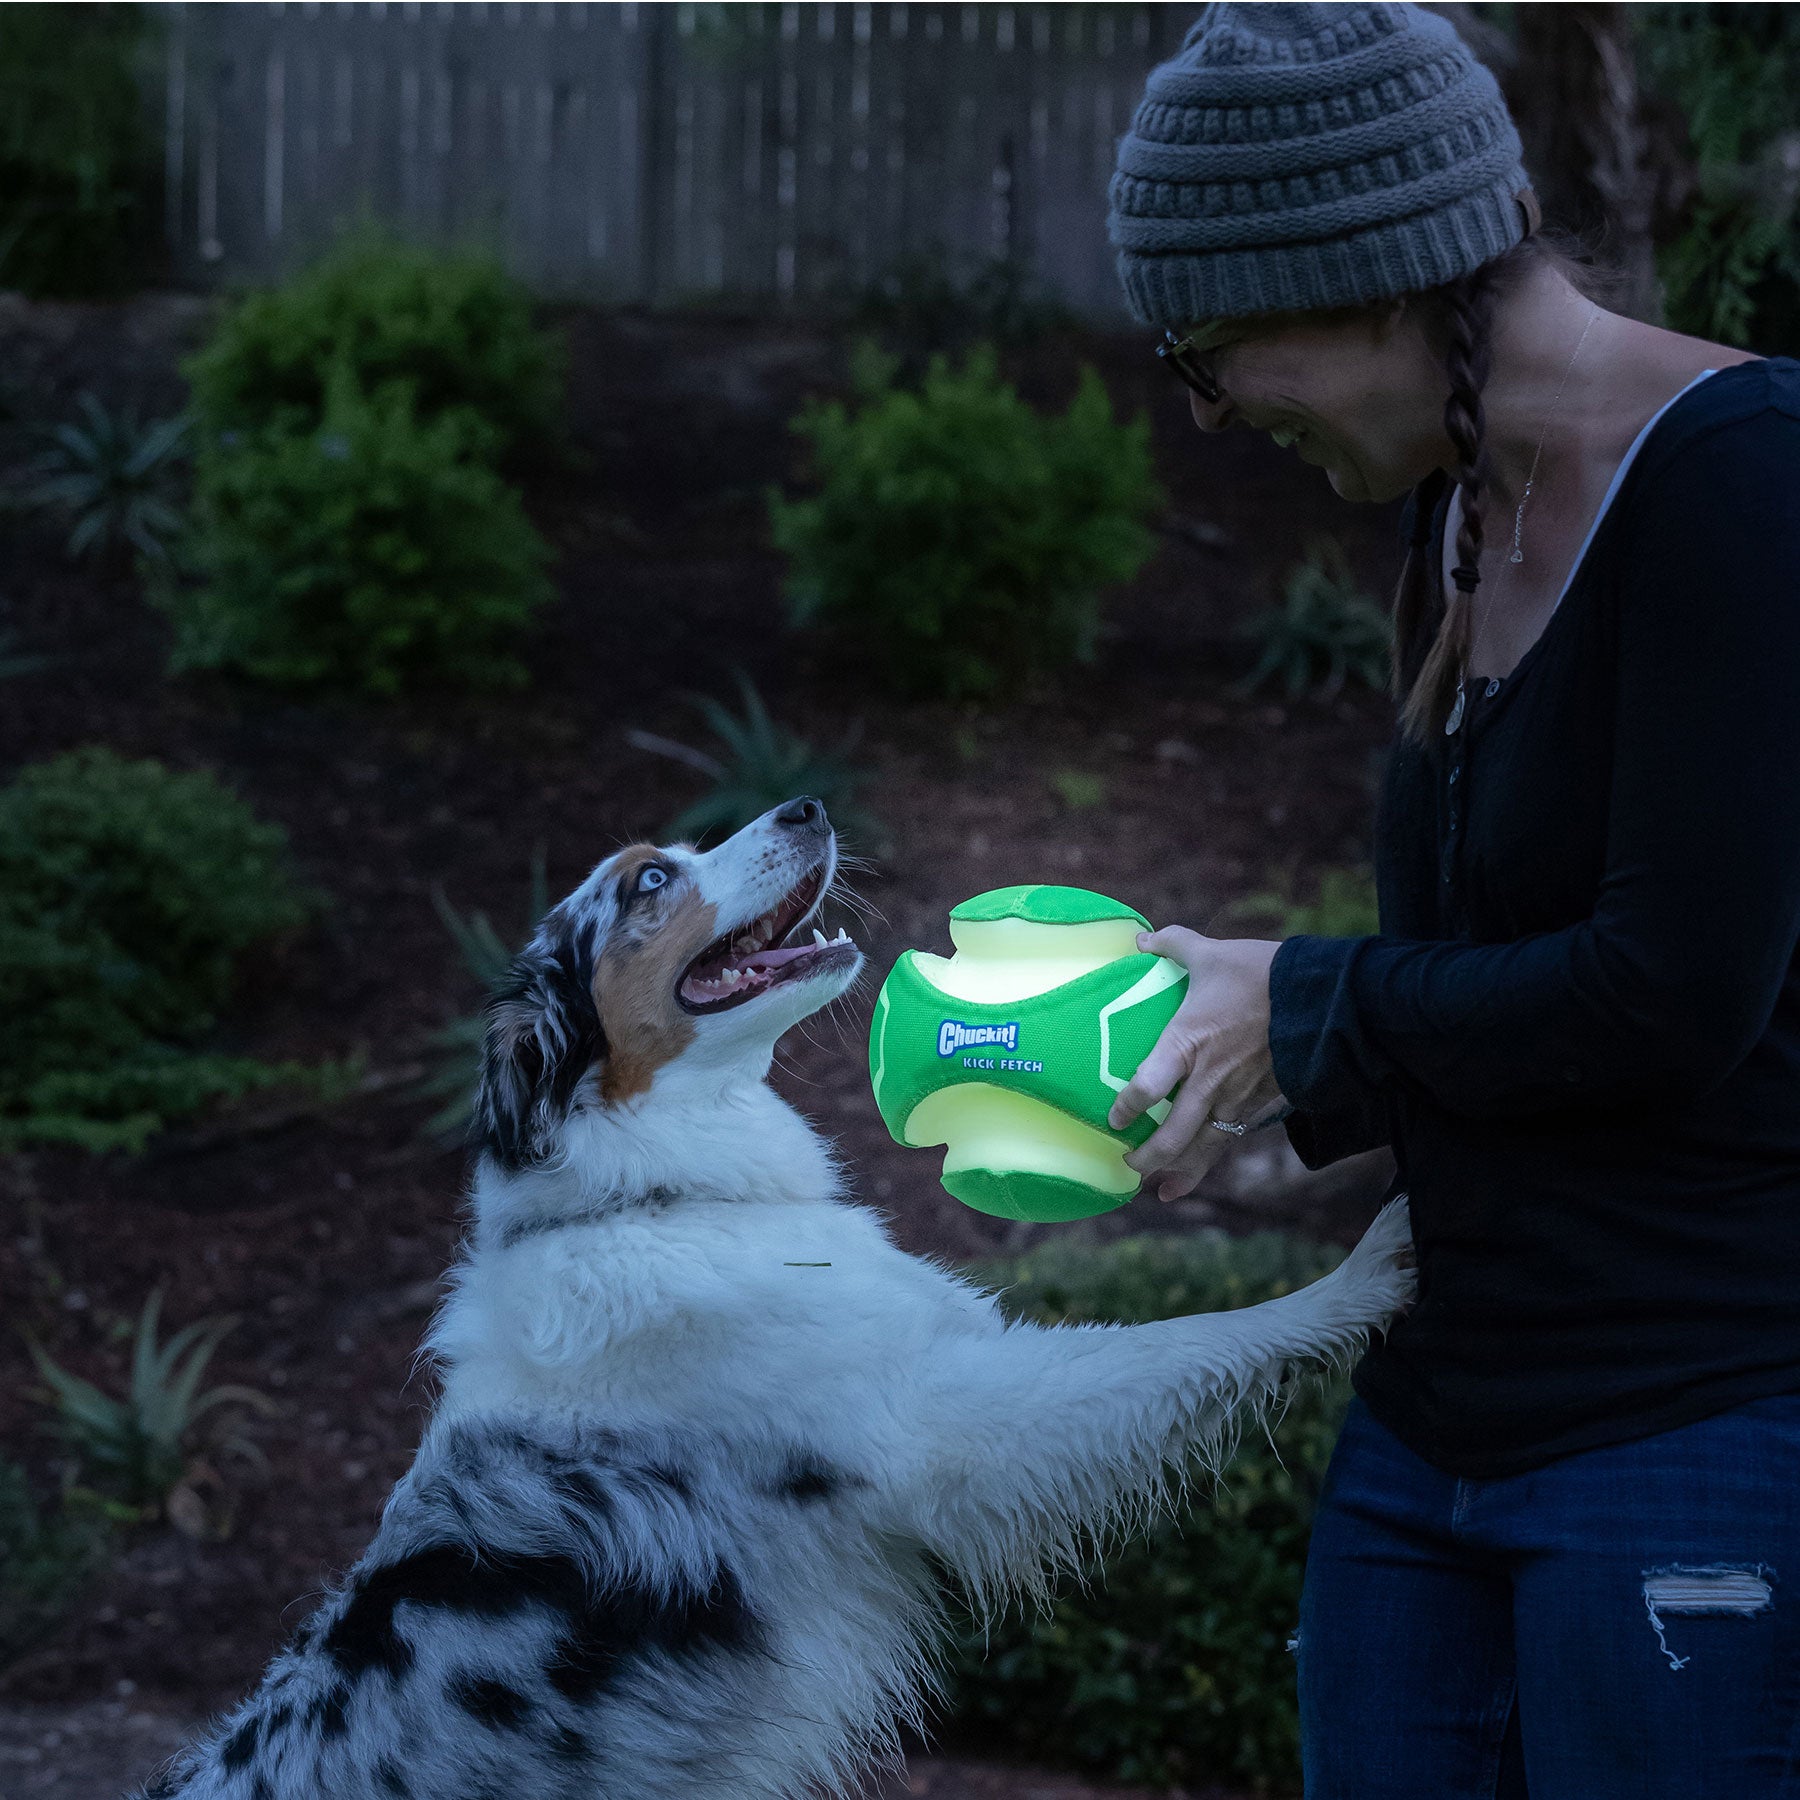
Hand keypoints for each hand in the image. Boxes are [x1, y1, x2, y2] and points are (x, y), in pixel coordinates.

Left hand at [1106, 927, 1288, 1203]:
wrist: (1325, 997)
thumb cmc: (1263, 974)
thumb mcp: (1213, 953)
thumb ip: (1173, 945)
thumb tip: (1140, 937)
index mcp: (1188, 1042)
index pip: (1146, 1086)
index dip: (1126, 1107)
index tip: (1113, 1119)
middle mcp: (1210, 1079)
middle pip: (1173, 1134)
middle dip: (1148, 1157)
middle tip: (1129, 1165)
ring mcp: (1238, 1096)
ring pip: (1204, 1147)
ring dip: (1179, 1171)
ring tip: (1158, 1189)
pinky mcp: (1262, 1103)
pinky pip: (1230, 1138)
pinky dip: (1211, 1160)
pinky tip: (1197, 1174)